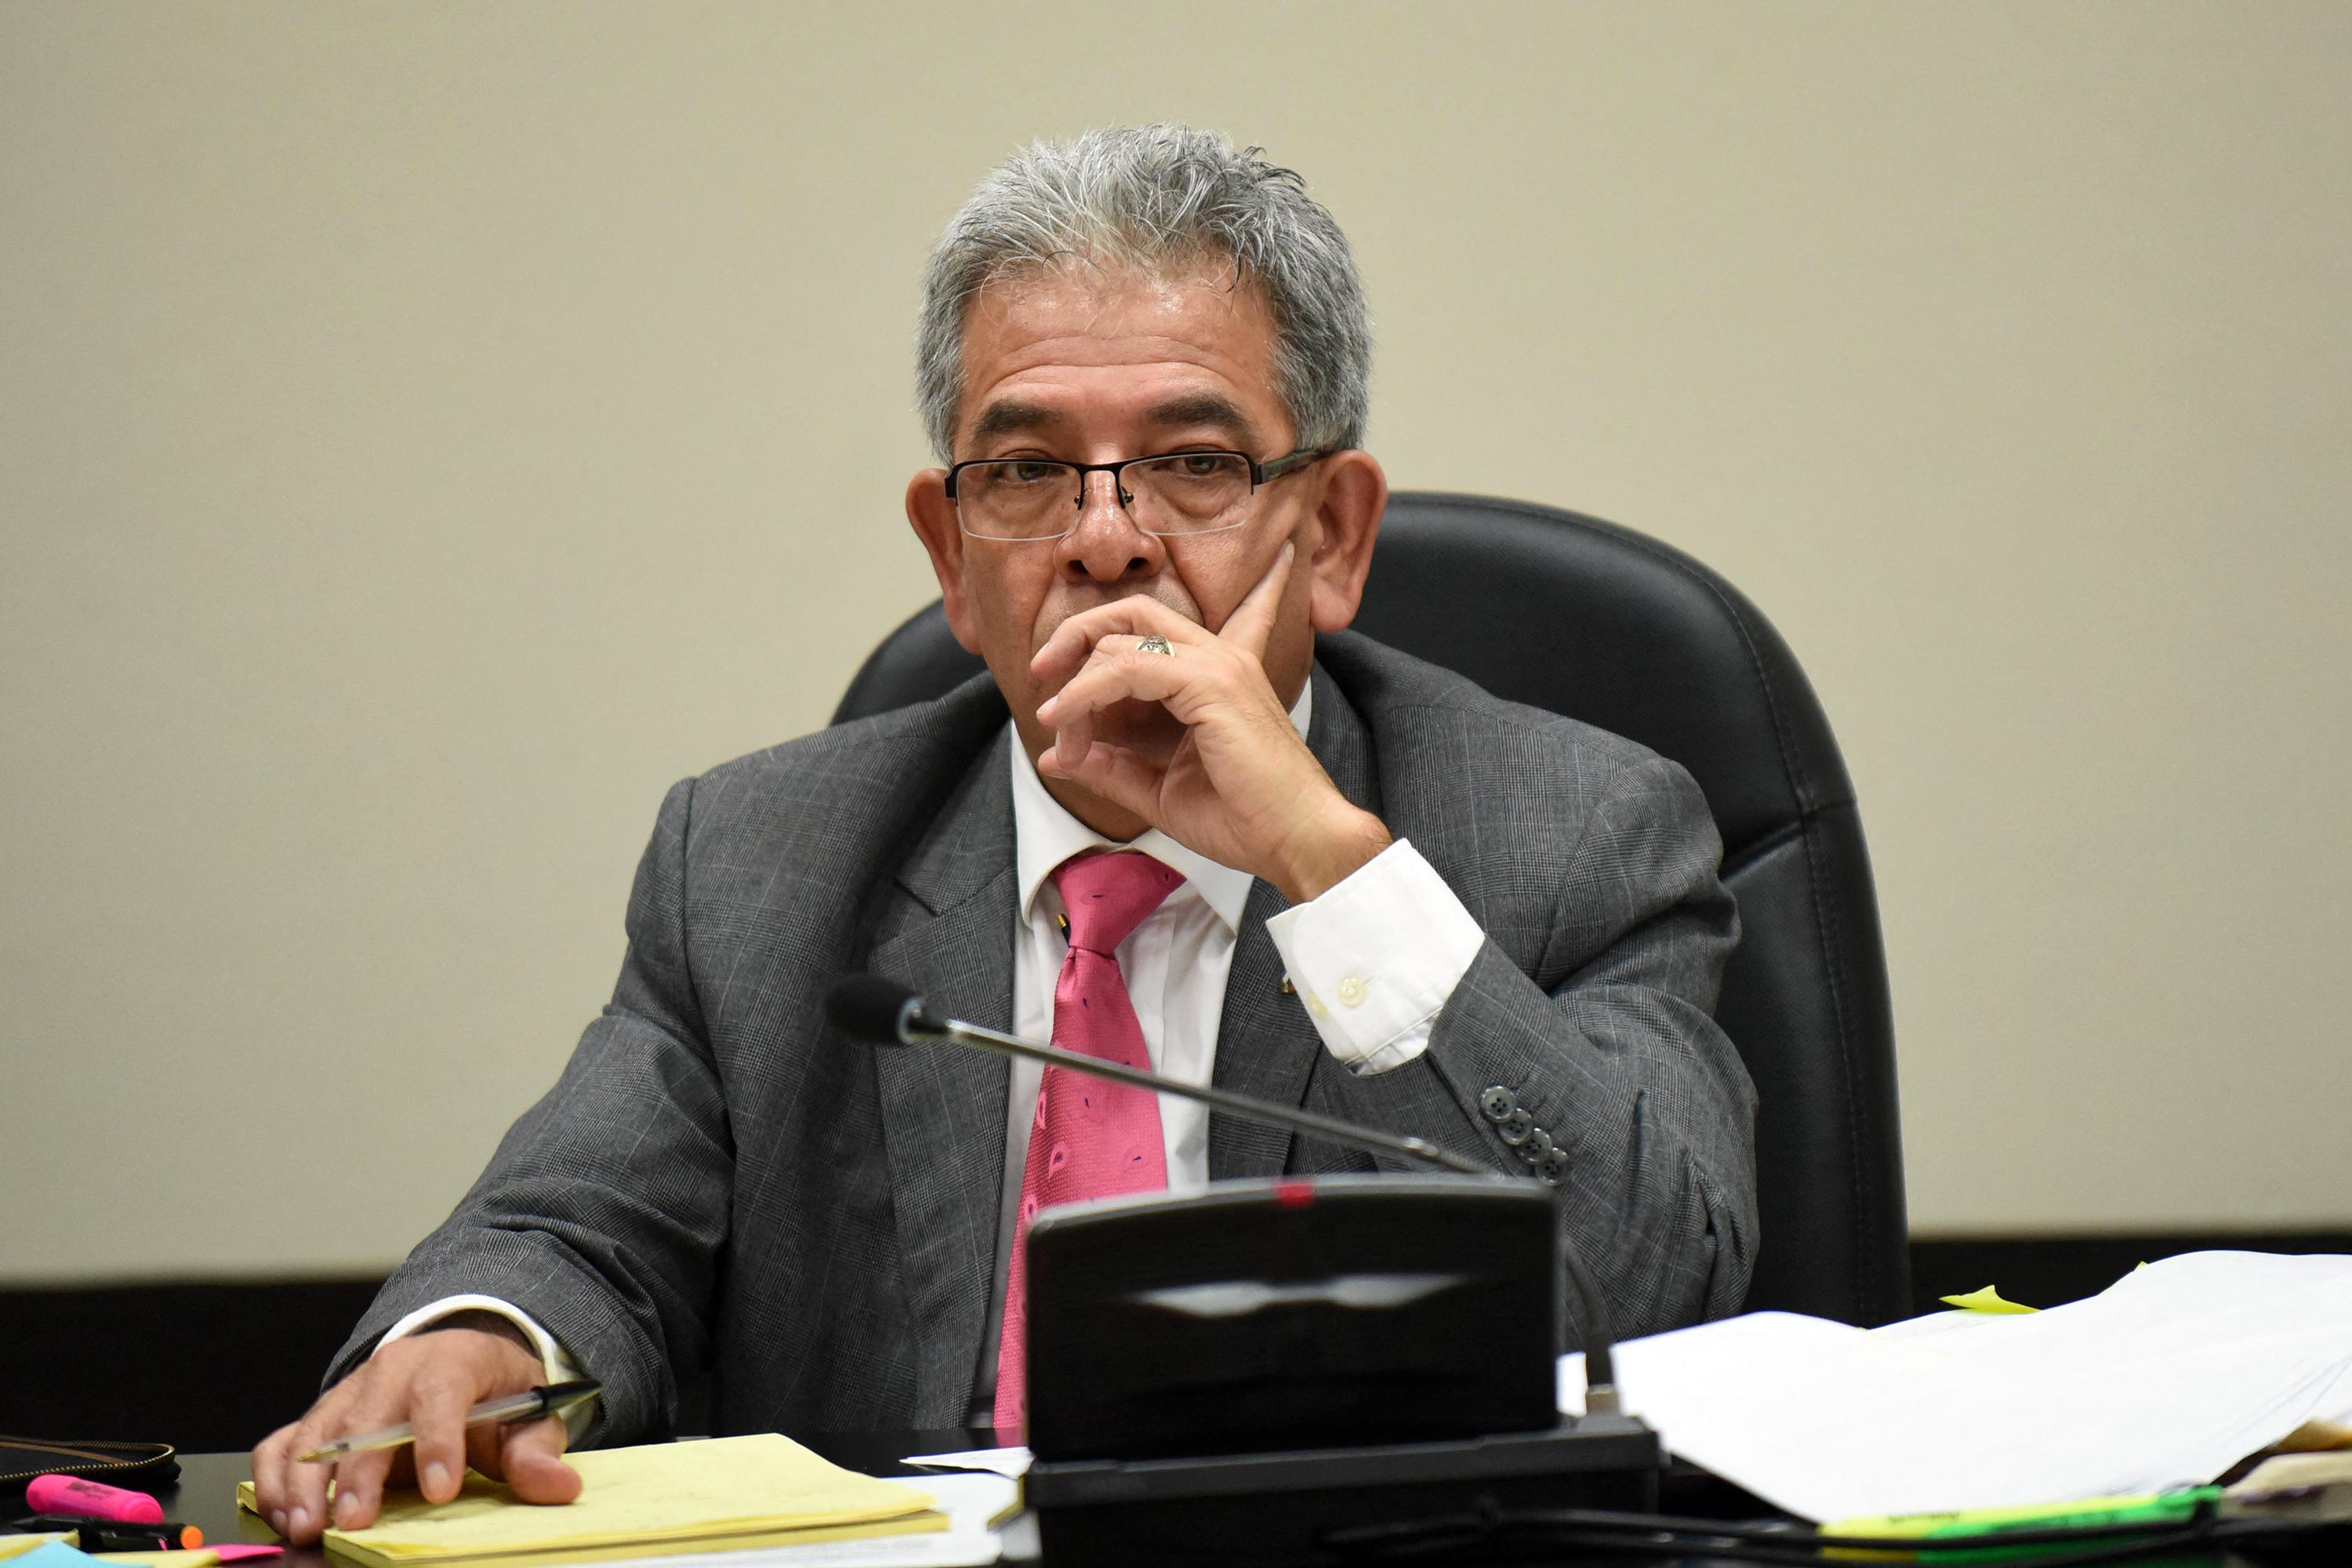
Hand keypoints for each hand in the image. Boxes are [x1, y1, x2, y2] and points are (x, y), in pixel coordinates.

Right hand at [249, 1320, 580, 1544]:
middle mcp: (393, 1370)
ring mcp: (350, 1393)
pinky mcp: (321, 1417)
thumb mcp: (528, 1415)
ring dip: (304, 1482)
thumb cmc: (492, 1392)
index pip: (441, 1394)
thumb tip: (559, 1485)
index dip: (439, 1441)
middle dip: (358, 1471)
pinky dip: (273, 1478)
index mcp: (451, 1361)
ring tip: (307, 1527)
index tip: (441, 1489)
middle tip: (354, 1522)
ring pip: (315, 1431)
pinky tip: (281, 1515)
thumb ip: (537, 1451)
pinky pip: (282, 1442)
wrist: (458, 1356)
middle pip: (366, 1416)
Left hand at [1030, 542, 1390, 901]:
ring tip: (1055, 726)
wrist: (1298, 842)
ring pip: (1122, 640)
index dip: (1126, 619)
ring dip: (1075, 683)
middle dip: (1078, 634)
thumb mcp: (1159, 790)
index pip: (1186, 618)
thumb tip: (1056, 758)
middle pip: (1134, 611)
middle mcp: (1220, 658)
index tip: (1074, 666)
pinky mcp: (1211, 683)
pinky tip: (1065, 724)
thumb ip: (1112, 768)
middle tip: (1042, 673)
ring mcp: (1218, 665)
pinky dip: (1086, 694)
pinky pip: (1127, 669)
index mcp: (1218, 674)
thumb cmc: (1245, 818)